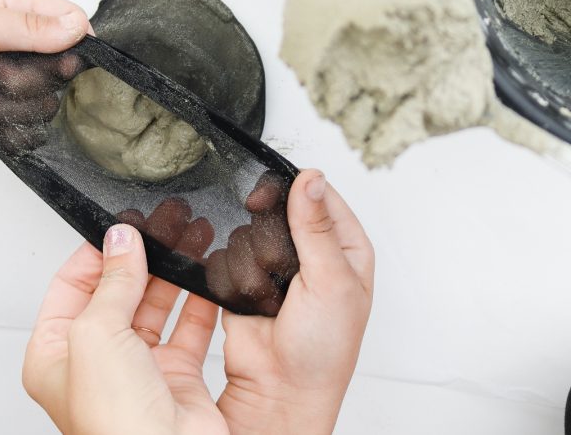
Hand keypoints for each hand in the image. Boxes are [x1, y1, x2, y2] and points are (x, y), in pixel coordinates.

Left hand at [0, 0, 89, 163]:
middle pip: (62, 54)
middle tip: (18, 66)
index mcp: (3, 10)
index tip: (79, 44)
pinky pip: (35, 120)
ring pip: (51, 90)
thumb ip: (28, 25)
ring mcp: (9, 80)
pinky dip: (16, 118)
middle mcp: (10, 44)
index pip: (61, 12)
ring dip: (24, 92)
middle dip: (46, 65)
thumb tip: (77, 26)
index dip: (76, 28)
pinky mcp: (6, 115)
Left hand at [22, 225, 228, 434]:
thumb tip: (121, 240)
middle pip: (117, 293)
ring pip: (155, 306)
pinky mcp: (176, 377)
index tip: (122, 228)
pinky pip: (189, 328)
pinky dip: (200, 302)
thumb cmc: (113, 423)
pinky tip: (206, 278)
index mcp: (55, 354)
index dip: (97, 254)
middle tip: (162, 227)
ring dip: (172, 275)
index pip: (71, 287)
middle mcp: (95, 362)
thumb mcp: (97, 334)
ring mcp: (137, 369)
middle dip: (140, 259)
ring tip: (188, 242)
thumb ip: (112, 282)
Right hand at [217, 170, 374, 434]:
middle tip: (277, 265)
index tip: (270, 197)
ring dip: (253, 265)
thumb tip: (311, 179)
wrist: (283, 392)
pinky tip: (251, 302)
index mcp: (344, 246)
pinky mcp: (244, 281)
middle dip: (269, 239)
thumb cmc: (323, 351)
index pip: (319, 194)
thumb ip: (317, 228)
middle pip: (276, 210)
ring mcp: (275, 267)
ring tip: (271, 297)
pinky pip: (226, 257)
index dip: (294, 190)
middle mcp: (311, 253)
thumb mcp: (331, 282)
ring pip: (247, 232)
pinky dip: (233, 278)